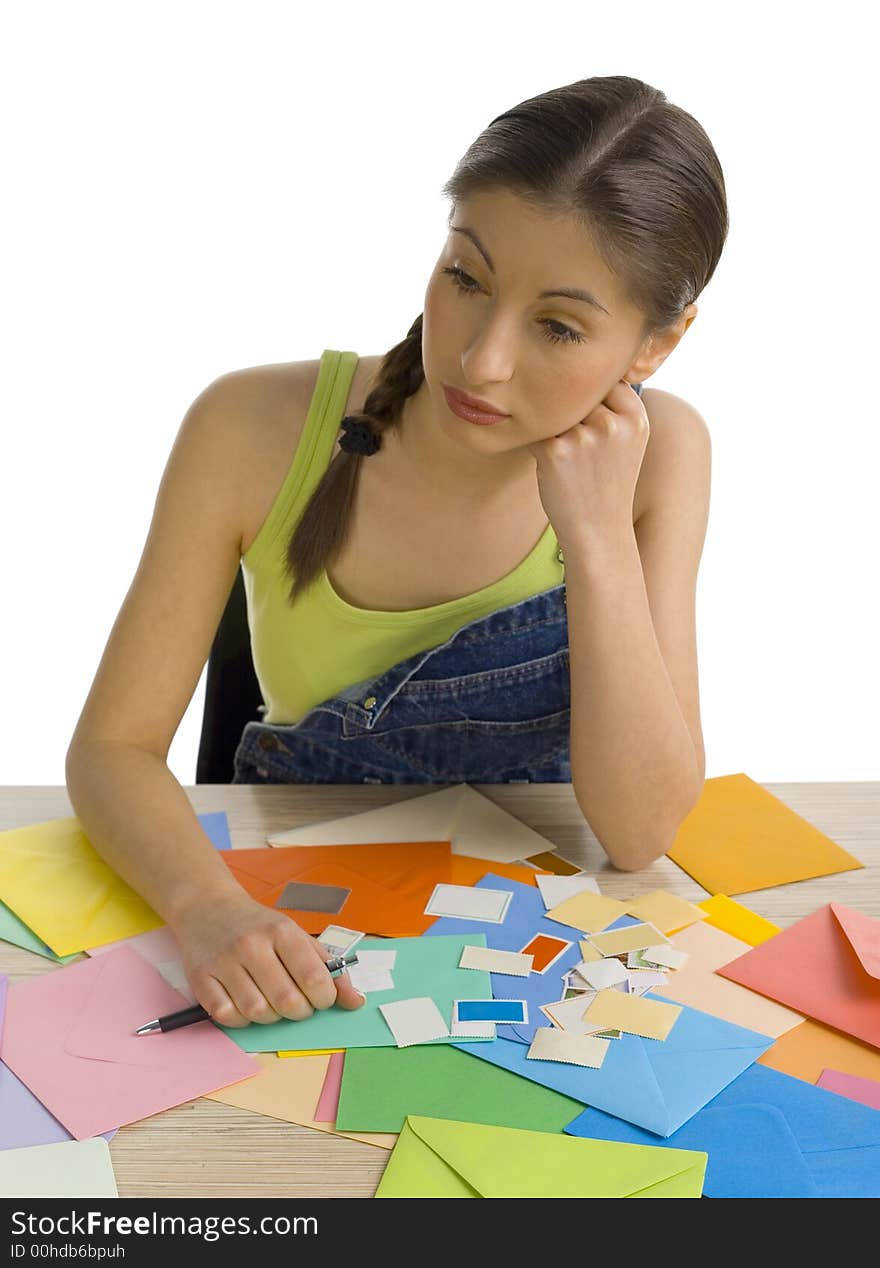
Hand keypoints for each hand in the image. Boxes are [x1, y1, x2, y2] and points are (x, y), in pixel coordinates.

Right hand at [171, 890, 365, 1027]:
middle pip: (287, 1001)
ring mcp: (224, 962)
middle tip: (298, 1004)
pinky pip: (227, 1016)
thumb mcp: (296, 936)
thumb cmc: (258, 926)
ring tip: (271, 1002)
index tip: (321, 998)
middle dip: (300, 1012)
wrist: (206, 906)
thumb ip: (328, 969)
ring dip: (271, 1017)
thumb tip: (356, 1002)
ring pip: (257, 1013)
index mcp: (282, 931)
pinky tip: (245, 1004)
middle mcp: (252, 945)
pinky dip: (241, 1020)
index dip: (325, 999)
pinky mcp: (200, 978)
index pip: (314, 978)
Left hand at [526, 379, 648, 550]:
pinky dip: (539, 447)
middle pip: (577, 397)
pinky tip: (554, 469)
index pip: (606, 383)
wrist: (599, 532)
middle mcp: (613, 424)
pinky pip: (537, 432)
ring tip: (570, 464)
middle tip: (581, 454)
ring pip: (556, 413)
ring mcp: (584, 437)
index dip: (594, 404)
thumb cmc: (608, 484)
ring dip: (555, 432)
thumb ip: (616, 406)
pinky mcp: (555, 451)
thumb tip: (587, 369)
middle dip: (573, 419)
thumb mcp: (629, 442)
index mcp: (636, 418)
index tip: (595, 427)